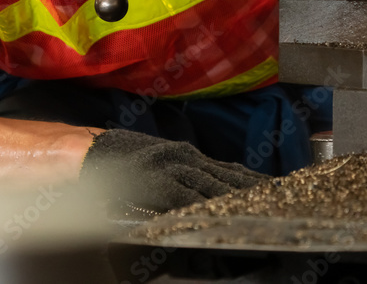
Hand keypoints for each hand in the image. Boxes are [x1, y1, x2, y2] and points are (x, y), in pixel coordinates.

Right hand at [79, 129, 268, 212]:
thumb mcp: (160, 162)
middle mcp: (184, 157)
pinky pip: (185, 196)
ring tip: (258, 208)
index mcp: (186, 154)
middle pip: (228, 176)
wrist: (89, 153)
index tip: (276, 187)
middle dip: (252, 189)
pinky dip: (203, 205)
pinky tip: (219, 213)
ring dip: (235, 199)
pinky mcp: (156, 182)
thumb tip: (210, 188)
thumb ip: (184, 174)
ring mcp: (170, 168)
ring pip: (212, 186)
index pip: (229, 168)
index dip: (253, 178)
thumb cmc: (122, 159)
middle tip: (277, 198)